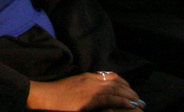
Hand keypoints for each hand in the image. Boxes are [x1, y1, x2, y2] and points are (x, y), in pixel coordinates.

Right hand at [26, 72, 141, 109]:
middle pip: (117, 83)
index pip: (111, 76)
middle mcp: (92, 81)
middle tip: (140, 100)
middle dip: (130, 91)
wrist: (44, 96)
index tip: (131, 91)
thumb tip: (95, 93)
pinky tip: (131, 106)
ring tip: (139, 104)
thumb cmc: (56, 94)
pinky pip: (111, 100)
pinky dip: (123, 102)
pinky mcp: (89, 100)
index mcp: (88, 77)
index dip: (124, 83)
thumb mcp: (73, 86)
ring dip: (131, 97)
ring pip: (117, 90)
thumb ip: (86, 87)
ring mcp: (91, 90)